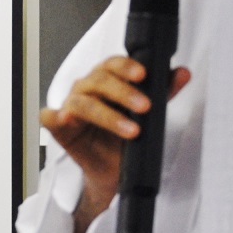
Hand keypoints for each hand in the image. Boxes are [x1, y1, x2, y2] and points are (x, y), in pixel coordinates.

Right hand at [38, 55, 189, 232]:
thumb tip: (183, 73)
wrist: (114, 168)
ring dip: (107, 115)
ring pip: (83, 102)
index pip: (113, 64)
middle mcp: (86, 88)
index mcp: (106, 78)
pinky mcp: (58, 126)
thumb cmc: (125, 135)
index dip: (127, 67)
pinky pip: (49, 117)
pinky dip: (55, 115)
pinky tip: (65, 119)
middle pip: (99, 80)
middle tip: (144, 107)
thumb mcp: (148, 113)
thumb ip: (163, 91)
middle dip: (123, 93)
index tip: (144, 75)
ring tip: (131, 131)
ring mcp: (70, 106)